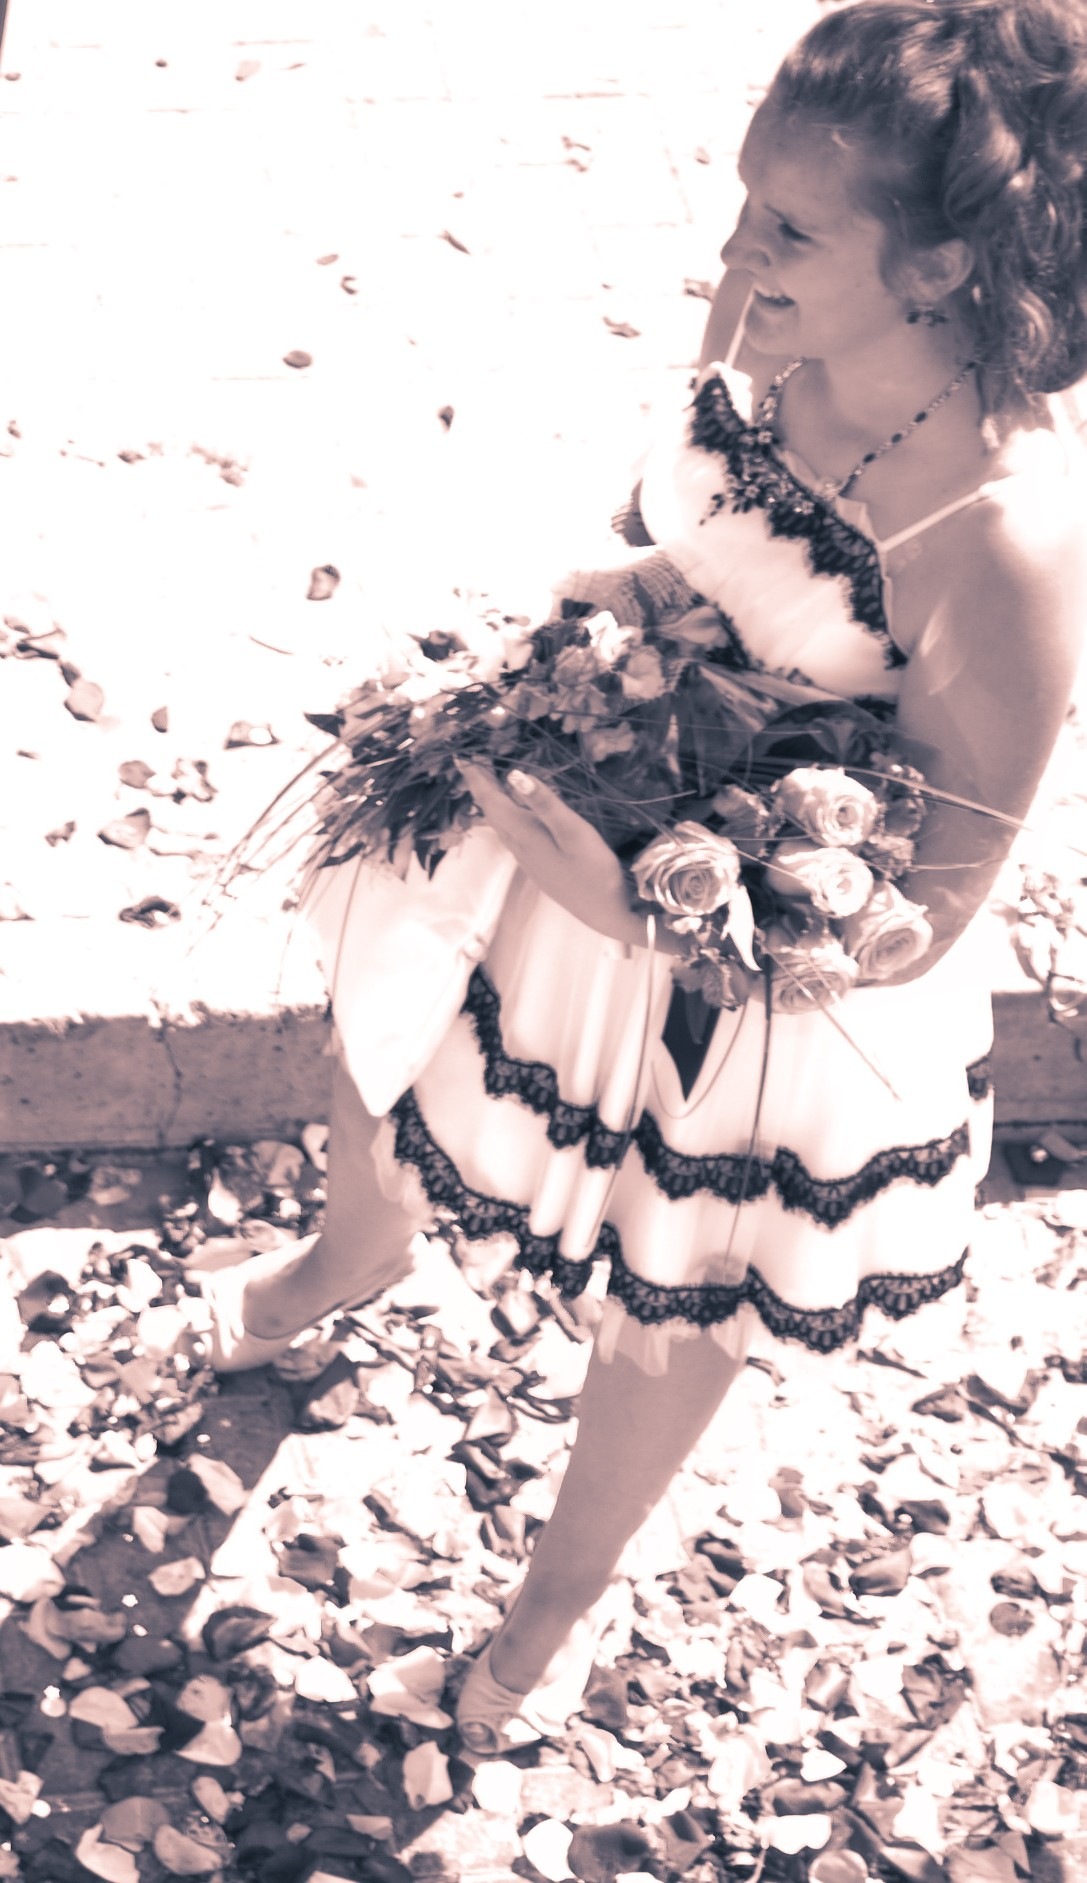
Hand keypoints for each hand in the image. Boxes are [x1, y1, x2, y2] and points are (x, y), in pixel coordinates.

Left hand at [457, 763, 647, 946]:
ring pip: (500, 825)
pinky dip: (506, 817)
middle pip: (492, 812)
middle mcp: (520, 846)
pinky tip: (514, 815)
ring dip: (492, 803)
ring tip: (488, 784)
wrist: (605, 912)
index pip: (491, 801)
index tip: (460, 758)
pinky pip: (512, 835)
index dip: (476, 779)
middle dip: (480, 788)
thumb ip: (545, 803)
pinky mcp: (538, 866)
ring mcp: (528, 859)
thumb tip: (515, 774)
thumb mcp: (573, 831)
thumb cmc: (594, 871)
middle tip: (471, 765)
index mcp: (525, 834)